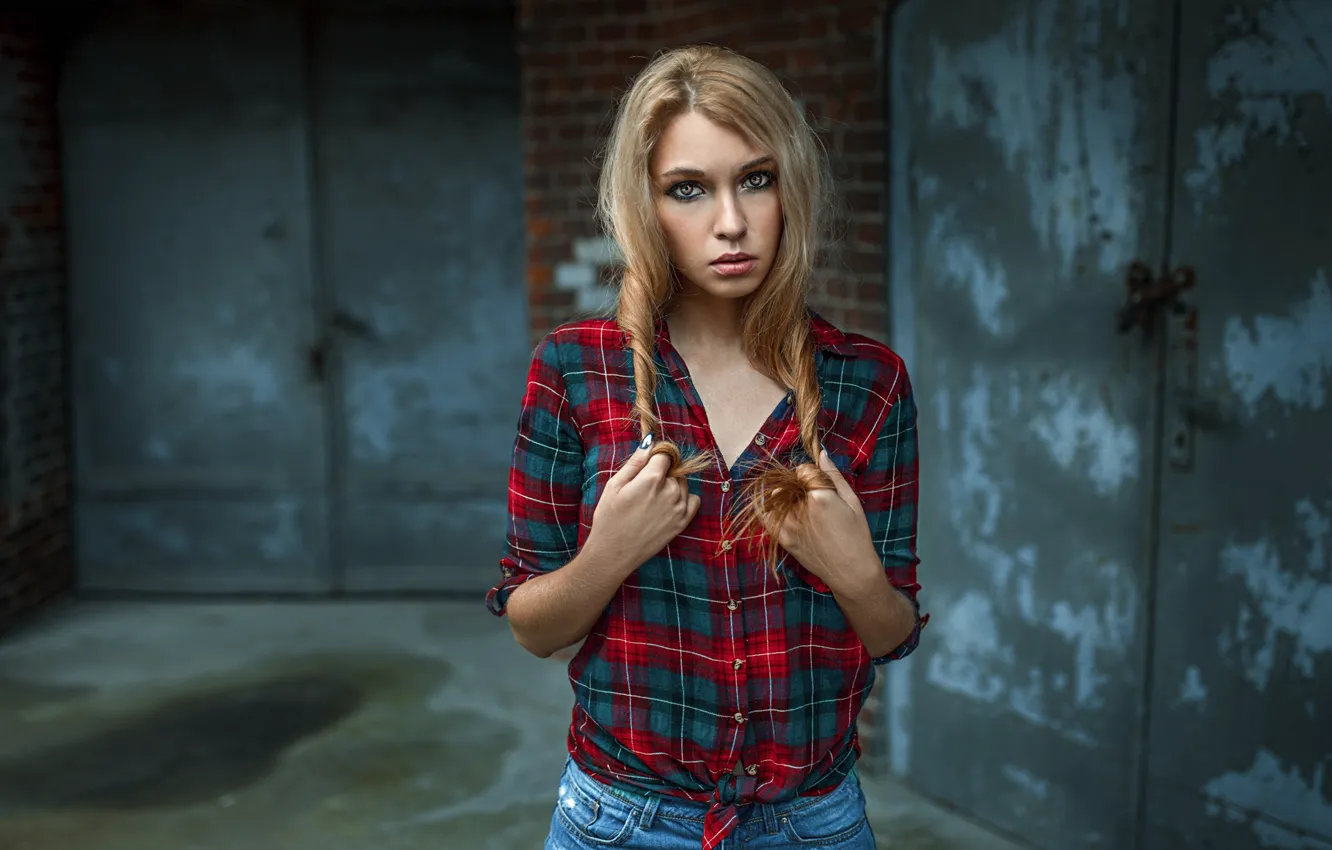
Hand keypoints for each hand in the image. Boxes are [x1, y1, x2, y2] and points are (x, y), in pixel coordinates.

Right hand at [588, 436, 701, 573]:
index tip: (646, 465)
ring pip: (682, 483)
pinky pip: (693, 500)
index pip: (664, 454)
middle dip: (661, 473)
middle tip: (643, 487)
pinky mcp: (682, 522)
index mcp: (652, 479)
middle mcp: (670, 491)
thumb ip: (635, 462)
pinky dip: (684, 498)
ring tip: (652, 499)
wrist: (614, 553)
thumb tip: (649, 443)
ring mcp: (679, 508)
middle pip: (673, 469)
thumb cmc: (609, 518)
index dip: (655, 457)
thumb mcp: (615, 485)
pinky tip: (668, 505)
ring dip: (671, 485)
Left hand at [767, 450, 879, 591]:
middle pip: (790, 482)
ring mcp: (788, 524)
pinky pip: (765, 515)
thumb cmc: (857, 536)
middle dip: (799, 484)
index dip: (812, 473)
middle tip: (812, 496)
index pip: (804, 470)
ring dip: (786, 495)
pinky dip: (766, 507)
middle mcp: (800, 508)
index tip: (819, 481)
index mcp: (820, 496)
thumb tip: (821, 453)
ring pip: (777, 496)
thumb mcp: (852, 501)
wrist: (851, 571)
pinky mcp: (782, 537)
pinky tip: (772, 506)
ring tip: (802, 507)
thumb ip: (834, 475)